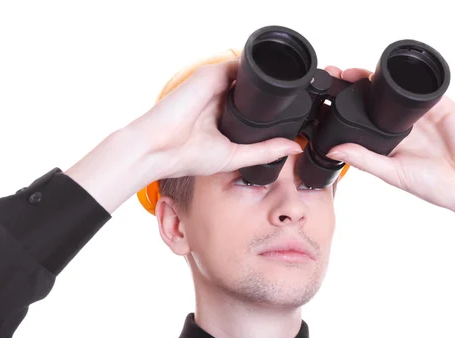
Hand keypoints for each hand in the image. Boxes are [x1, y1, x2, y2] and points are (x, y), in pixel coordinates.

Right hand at [126, 57, 302, 179]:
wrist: (158, 148)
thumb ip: (263, 151)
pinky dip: (255, 71)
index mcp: (222, 117)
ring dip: (266, 81)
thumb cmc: (185, 155)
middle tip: (297, 100)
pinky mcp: (210, 75)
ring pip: (248, 76)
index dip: (271, 108)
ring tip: (290, 89)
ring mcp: (214, 85)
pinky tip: (272, 80)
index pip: (251, 106)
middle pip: (252, 89)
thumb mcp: (234, 156)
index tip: (293, 112)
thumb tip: (292, 148)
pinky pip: (239, 65)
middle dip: (272, 94)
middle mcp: (218, 99)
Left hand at [323, 66, 454, 230]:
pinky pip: (423, 87)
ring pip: (396, 88)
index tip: (327, 98)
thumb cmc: (435, 186)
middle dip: (357, 84)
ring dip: (377, 78)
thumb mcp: (392, 173)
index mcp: (388, 141)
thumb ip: (364, 159)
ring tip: (357, 74)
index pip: (363, 118)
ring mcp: (420, 113)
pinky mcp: (440, 105)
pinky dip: (409, 79)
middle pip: (376, 98)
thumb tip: (333, 150)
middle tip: (339, 75)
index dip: (345, 106)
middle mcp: (402, 125)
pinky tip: (393, 75)